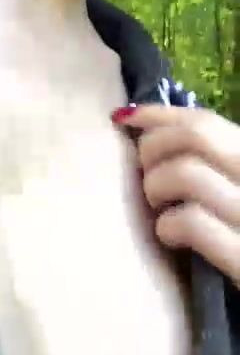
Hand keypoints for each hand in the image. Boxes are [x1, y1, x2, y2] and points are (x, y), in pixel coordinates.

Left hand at [114, 105, 239, 284]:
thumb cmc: (236, 234)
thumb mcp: (233, 190)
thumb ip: (210, 164)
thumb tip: (143, 126)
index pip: (207, 123)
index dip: (159, 115)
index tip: (125, 119)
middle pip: (193, 137)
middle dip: (152, 150)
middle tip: (147, 177)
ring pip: (185, 173)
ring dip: (157, 190)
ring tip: (162, 210)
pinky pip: (190, 222)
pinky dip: (168, 227)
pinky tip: (173, 238)